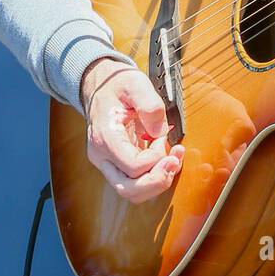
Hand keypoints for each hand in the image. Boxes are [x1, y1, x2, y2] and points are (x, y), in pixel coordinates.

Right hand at [80, 58, 184, 203]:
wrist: (100, 85)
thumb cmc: (117, 85)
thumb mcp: (136, 84)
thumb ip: (150, 105)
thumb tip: (160, 132)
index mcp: (105, 137)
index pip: (132, 167)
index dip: (155, 158)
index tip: (162, 138)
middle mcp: (102, 156)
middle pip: (129, 189)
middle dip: (157, 180)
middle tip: (174, 161)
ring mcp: (107, 162)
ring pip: (131, 191)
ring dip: (156, 181)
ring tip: (173, 160)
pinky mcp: (116, 164)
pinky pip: (135, 181)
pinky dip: (153, 176)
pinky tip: (166, 159)